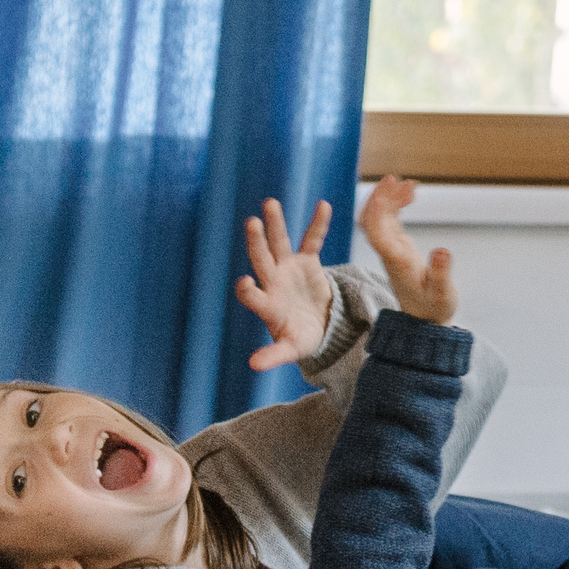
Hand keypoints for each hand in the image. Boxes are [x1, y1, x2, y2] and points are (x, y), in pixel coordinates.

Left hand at [235, 197, 335, 371]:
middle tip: (251, 223)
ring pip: (279, 243)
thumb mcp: (290, 349)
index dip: (248, 290)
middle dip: (256, 242)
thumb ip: (273, 355)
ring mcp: (288, 269)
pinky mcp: (307, 262)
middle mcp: (273, 282)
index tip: (245, 282)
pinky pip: (312, 240)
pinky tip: (323, 205)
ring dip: (276, 224)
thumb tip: (253, 365)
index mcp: (268, 304)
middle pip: (262, 259)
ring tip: (270, 203)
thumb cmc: (300, 338)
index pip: (254, 296)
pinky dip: (317, 224)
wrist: (318, 326)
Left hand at [358, 175, 456, 324]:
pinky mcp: (398, 246)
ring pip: (380, 217)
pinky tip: (411, 193)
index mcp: (396, 261)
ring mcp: (392, 248)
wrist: (425, 321)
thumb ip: (441, 272)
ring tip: (410, 183)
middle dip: (379, 198)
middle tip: (395, 179)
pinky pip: (391, 220)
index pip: (376, 233)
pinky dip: (398, 204)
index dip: (377, 211)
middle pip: (372, 221)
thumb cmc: (434, 308)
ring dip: (390, 197)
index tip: (387, 192)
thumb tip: (442, 250)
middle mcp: (389, 252)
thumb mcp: (443, 293)